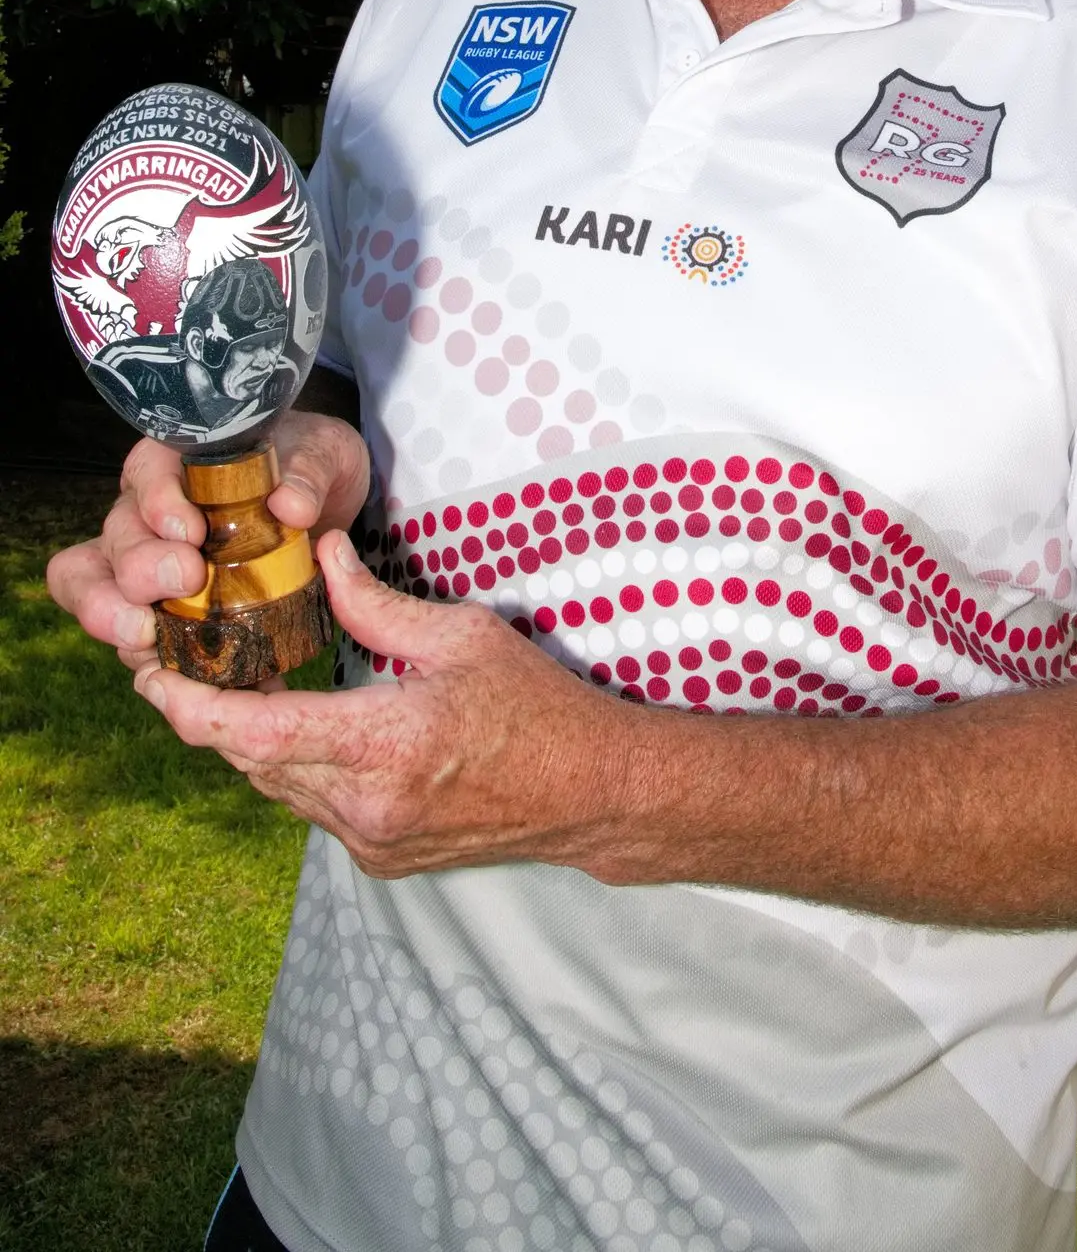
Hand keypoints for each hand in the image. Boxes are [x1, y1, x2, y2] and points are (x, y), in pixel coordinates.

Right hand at [46, 409, 370, 674]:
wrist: (328, 513)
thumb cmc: (309, 470)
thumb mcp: (322, 456)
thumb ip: (309, 474)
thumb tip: (292, 506)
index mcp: (178, 464)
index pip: (146, 473)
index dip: (157, 501)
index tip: (189, 529)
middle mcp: (149, 516)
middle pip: (117, 540)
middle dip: (142, 565)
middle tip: (187, 578)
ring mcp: (148, 569)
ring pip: (98, 589)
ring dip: (116, 614)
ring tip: (146, 634)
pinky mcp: (162, 616)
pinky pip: (131, 638)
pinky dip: (145, 656)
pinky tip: (172, 669)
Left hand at [131, 534, 628, 878]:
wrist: (590, 791)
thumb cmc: (536, 705)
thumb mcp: (460, 634)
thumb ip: (374, 602)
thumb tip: (319, 553)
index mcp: (384, 744)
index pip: (256, 733)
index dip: (190, 707)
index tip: (152, 673)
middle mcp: (365, 806)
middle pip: (250, 760)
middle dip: (207, 714)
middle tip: (177, 661)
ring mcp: (370, 840)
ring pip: (276, 786)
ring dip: (247, 739)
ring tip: (228, 683)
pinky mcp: (380, 856)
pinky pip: (310, 806)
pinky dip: (292, 764)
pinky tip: (295, 723)